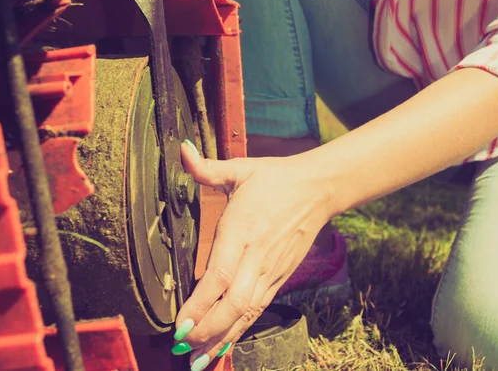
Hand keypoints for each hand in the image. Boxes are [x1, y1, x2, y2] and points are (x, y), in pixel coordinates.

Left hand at [172, 140, 331, 369]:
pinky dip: (240, 330)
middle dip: (207, 331)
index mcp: (242, 230)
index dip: (200, 305)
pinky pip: (258, 309)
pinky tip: (224, 345)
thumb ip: (206, 167)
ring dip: (222, 338)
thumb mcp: (240, 169)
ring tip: (198, 362)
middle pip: (233, 304)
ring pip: (247, 313)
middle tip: (183, 347)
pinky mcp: (280, 277)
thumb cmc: (274, 179)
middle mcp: (257, 257)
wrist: (317, 189)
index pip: (219, 275)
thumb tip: (181, 148)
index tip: (180, 325)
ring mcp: (271, 271)